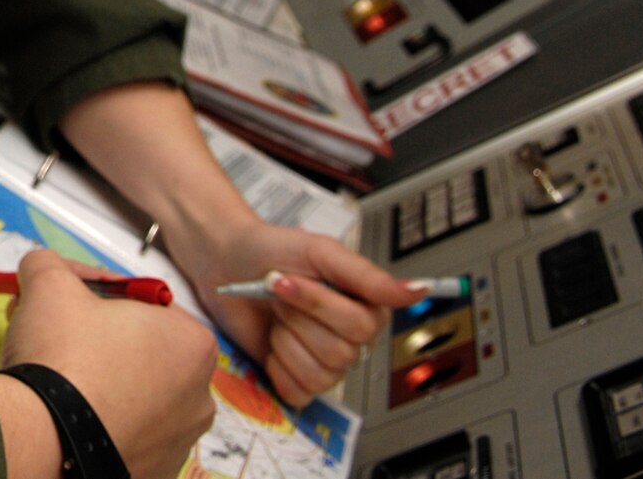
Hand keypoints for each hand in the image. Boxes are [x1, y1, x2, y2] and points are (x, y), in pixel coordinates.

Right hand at [1, 249, 216, 478]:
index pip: (147, 305)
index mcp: (192, 343)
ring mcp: (179, 443)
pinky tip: (67, 416)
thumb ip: (50, 264)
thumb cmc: (63, 357)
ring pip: (136, 397)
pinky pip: (126, 437)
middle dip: (101, 340)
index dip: (102, 297)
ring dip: (102, 382)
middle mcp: (199, 397)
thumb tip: (42, 265)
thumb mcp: (48, 284)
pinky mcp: (154, 473)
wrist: (45, 439)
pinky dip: (101, 424)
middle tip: (58, 335)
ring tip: (58, 380)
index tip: (69, 302)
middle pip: (144, 352)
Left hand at [189, 220, 416, 405]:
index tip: (285, 280)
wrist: (226, 261)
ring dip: (286, 342)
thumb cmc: (272, 251)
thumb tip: (416, 291)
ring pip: (320, 374)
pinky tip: (271, 343)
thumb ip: (367, 275)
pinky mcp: (297, 378)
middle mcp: (352, 338)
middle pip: (339, 352)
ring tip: (276, 317)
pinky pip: (299, 392)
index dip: (316, 305)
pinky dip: (277, 367)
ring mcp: (326, 361)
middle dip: (296, 319)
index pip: (360, 327)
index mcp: (366, 308)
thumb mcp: (320, 251)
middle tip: (277, 294)